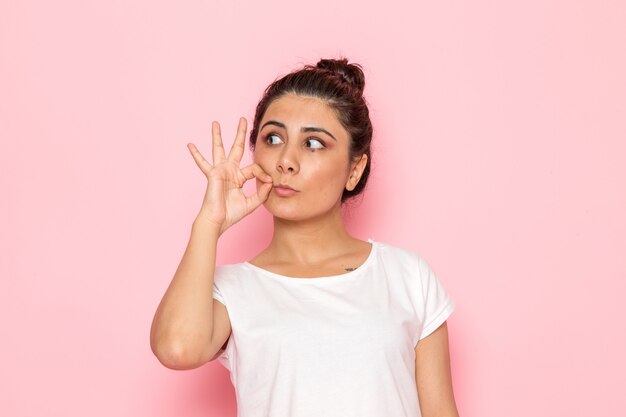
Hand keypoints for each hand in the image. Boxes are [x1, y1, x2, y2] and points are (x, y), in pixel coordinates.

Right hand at [187, 117, 272, 235]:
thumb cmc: (232, 214)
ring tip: (215, 123)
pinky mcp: (213, 174)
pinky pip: (203, 163)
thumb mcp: (252, 203)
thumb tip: (270, 182)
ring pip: (219, 149)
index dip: (263, 174)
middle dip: (240, 133)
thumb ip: (262, 192)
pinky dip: (196, 154)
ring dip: (217, 135)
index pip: (254, 167)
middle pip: (236, 148)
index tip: (269, 182)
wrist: (218, 221)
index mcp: (239, 177)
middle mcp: (229, 171)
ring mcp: (220, 171)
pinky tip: (190, 145)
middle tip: (243, 119)